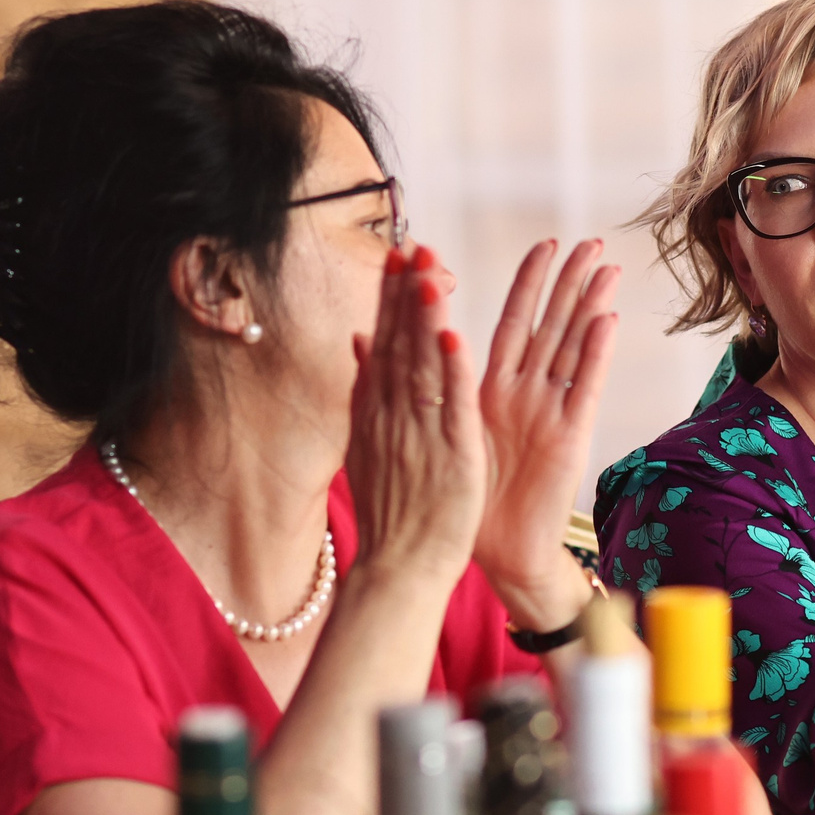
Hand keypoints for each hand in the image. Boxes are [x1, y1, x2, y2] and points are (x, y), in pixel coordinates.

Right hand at [345, 246, 485, 595]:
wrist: (398, 569)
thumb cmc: (391, 512)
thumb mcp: (368, 443)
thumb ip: (366, 389)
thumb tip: (360, 342)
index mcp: (377, 411)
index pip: (385, 342)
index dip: (392, 296)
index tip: (398, 255)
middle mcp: (393, 416)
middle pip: (400, 344)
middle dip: (406, 294)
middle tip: (414, 245)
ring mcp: (420, 435)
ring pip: (424, 366)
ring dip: (427, 319)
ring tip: (431, 274)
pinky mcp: (451, 456)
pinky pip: (452, 407)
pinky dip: (452, 373)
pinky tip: (455, 337)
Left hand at [476, 238, 619, 628]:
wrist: (500, 552)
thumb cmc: (473, 498)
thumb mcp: (451, 430)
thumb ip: (444, 383)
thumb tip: (426, 337)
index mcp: (495, 389)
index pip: (515, 322)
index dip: (529, 284)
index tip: (545, 245)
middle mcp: (527, 394)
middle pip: (552, 326)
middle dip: (570, 283)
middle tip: (591, 242)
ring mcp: (551, 412)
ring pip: (572, 347)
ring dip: (589, 306)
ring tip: (607, 268)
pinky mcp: (569, 437)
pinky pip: (582, 389)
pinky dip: (594, 356)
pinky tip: (606, 322)